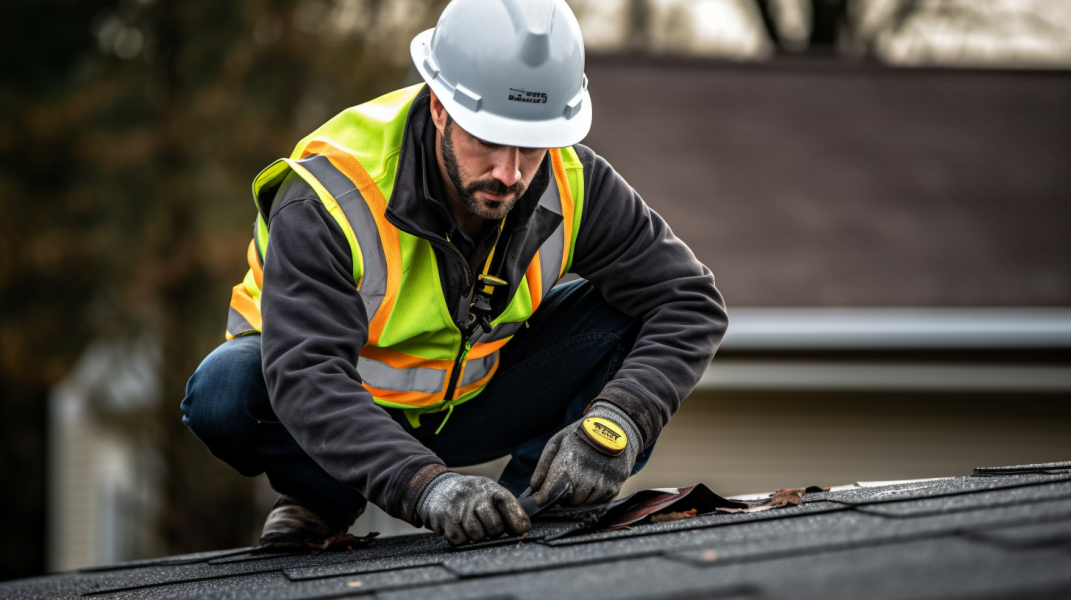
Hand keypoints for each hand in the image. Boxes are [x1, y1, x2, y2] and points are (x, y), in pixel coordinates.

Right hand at [416, 473, 530, 544]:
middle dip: (494, 532)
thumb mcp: (488, 492)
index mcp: (489, 488)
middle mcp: (475, 495)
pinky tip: (459, 528)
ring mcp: (459, 507)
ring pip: (477, 536)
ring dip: (476, 536)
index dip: (518, 520)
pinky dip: (461, 538)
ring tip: (471, 526)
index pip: (509, 504)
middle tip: (487, 527)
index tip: (522, 530)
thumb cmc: (470, 495)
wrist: (436, 487)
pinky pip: (460, 539)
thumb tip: (523, 531)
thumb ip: (506, 508)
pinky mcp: (444, 518)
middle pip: (495, 527)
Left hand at [531, 402, 641, 505]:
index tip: (543, 497)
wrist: (617, 427)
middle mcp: (587, 476)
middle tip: (565, 483)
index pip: (551, 494)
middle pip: (568, 502)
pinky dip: (592, 497)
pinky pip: (597, 504)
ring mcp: (603, 484)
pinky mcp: (615, 489)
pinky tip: (593, 481)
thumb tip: (534, 488)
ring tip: (581, 479)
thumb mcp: (557, 442)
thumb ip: (543, 466)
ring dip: (578, 498)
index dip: (545, 498)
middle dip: (563, 496)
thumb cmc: (581, 434)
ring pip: (583, 505)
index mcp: (569, 462)